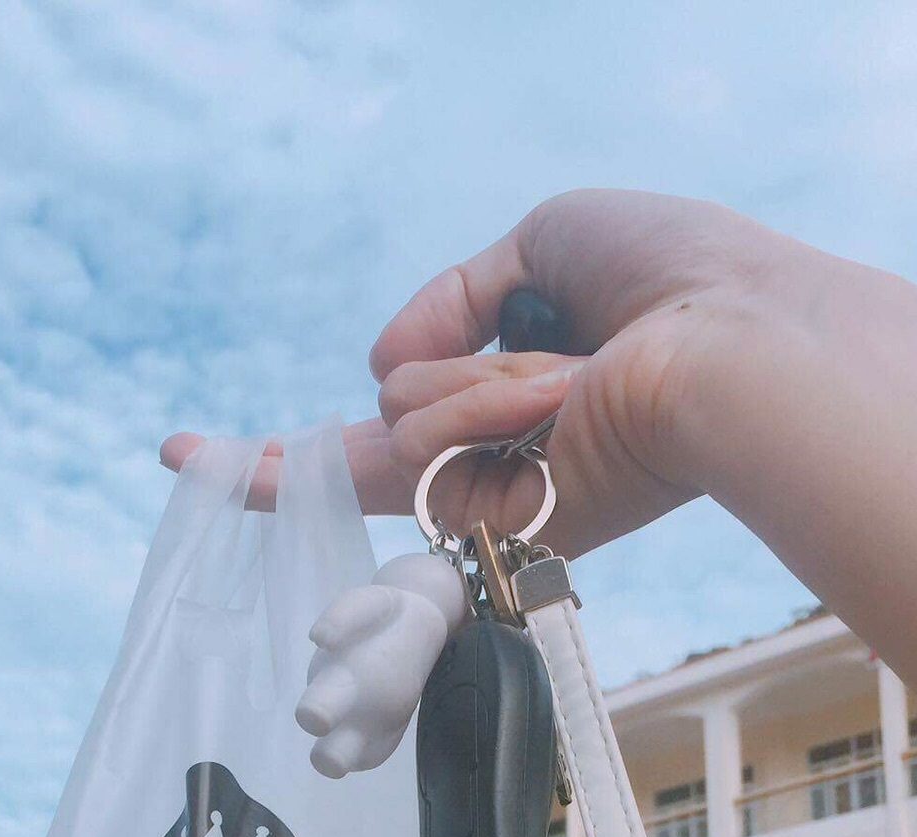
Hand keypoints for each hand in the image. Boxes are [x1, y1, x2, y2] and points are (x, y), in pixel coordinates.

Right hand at [163, 189, 803, 557]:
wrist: (729, 348)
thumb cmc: (668, 278)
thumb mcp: (548, 238)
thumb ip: (453, 293)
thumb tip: (382, 371)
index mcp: (515, 385)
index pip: (401, 409)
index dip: (311, 440)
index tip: (209, 459)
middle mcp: (489, 452)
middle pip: (361, 459)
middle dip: (268, 467)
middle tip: (186, 458)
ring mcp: (482, 490)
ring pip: (392, 426)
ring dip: (475, 377)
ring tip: (572, 374)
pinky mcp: (487, 519)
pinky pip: (416, 445)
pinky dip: (478, 396)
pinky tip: (557, 392)